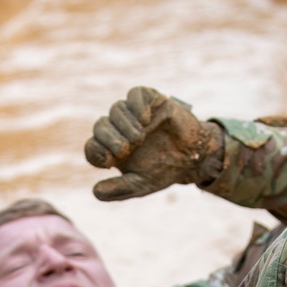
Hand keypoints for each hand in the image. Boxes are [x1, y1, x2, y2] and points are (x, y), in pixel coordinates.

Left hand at [84, 86, 220, 200]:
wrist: (193, 158)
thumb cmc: (164, 171)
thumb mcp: (141, 185)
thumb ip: (119, 189)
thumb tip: (94, 192)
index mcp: (113, 150)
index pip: (93, 146)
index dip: (97, 151)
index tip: (109, 160)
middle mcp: (120, 129)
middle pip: (100, 126)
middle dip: (109, 138)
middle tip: (124, 150)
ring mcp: (134, 114)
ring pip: (116, 109)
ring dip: (124, 124)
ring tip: (139, 138)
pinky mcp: (151, 100)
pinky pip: (136, 94)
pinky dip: (137, 105)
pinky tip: (145, 119)